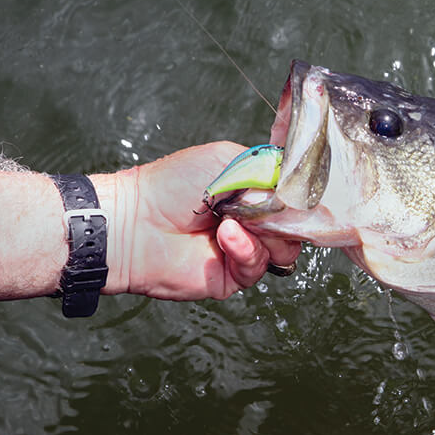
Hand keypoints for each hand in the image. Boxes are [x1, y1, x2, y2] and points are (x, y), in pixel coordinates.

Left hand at [97, 142, 300, 299]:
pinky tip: (224, 236)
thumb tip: (295, 192)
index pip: (294, 198)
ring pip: (285, 250)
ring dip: (264, 234)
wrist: (136, 223)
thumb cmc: (172, 185)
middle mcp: (253, 221)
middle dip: (283, 216)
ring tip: (234, 222)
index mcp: (253, 192)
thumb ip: (267, 170)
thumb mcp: (226, 159)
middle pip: (296, 226)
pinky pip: (258, 267)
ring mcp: (245, 249)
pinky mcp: (234, 275)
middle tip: (260, 208)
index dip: (298, 197)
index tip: (296, 192)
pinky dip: (245, 250)